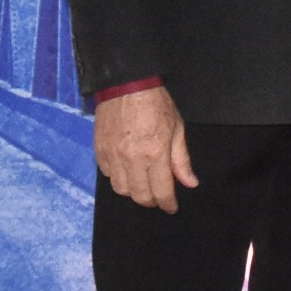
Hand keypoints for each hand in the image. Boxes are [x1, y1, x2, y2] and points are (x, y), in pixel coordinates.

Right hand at [94, 85, 197, 211]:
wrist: (126, 83)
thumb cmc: (156, 103)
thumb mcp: (176, 128)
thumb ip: (181, 159)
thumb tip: (190, 183)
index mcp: (155, 153)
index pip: (161, 191)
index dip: (167, 204)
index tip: (171, 206)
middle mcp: (132, 159)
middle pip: (139, 196)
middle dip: (151, 200)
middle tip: (158, 195)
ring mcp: (113, 155)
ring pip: (121, 189)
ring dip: (133, 190)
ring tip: (141, 182)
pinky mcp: (100, 150)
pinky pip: (107, 175)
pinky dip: (117, 177)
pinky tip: (125, 169)